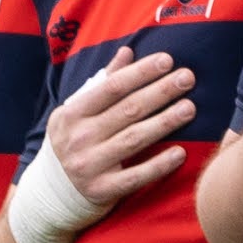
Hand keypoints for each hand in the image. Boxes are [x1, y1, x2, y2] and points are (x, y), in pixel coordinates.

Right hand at [41, 49, 200, 216]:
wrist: (53, 191)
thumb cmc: (74, 141)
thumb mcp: (79, 111)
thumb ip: (104, 83)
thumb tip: (127, 51)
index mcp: (72, 113)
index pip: (111, 87)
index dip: (140, 72)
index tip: (167, 60)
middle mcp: (78, 138)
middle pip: (128, 110)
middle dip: (160, 91)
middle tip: (188, 78)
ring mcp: (89, 165)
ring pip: (134, 139)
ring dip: (165, 122)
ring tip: (190, 108)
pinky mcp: (102, 190)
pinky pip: (136, 176)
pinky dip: (159, 165)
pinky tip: (181, 153)